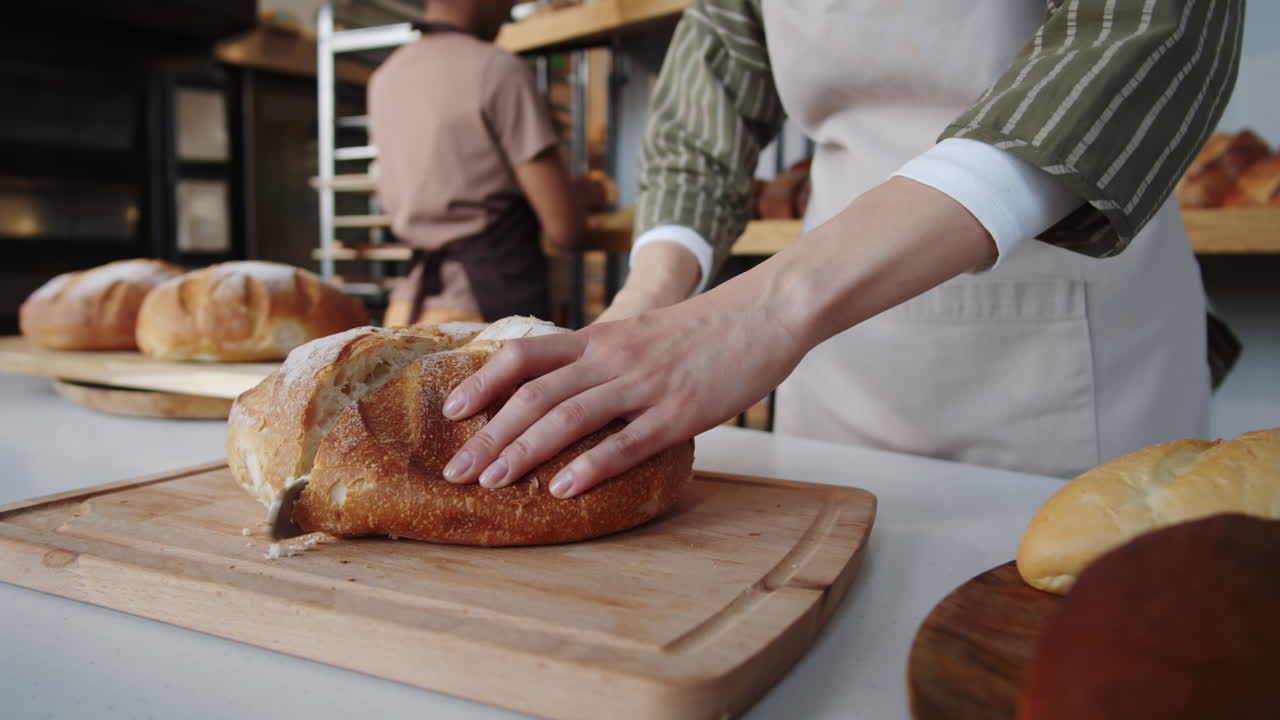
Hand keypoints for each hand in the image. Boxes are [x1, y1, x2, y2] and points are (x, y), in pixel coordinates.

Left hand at [441, 177, 994, 498]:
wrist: (764, 313)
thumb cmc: (703, 329)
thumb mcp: (641, 333)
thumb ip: (603, 359)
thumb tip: (567, 393)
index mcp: (600, 338)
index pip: (525, 353)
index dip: (483, 381)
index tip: (451, 410)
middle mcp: (612, 358)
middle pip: (534, 394)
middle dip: (490, 434)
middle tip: (456, 470)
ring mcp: (645, 385)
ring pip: (569, 418)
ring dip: (524, 451)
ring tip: (493, 482)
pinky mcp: (679, 412)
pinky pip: (627, 442)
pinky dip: (591, 466)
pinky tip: (563, 489)